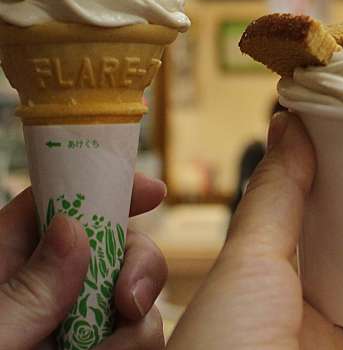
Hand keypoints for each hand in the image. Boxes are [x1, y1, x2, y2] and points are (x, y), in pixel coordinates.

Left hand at [0, 173, 168, 349]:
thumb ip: (26, 291)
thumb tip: (71, 228)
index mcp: (8, 266)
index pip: (58, 202)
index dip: (106, 184)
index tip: (153, 191)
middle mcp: (49, 290)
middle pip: (116, 243)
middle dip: (140, 263)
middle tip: (130, 302)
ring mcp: (77, 325)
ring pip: (138, 293)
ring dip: (138, 323)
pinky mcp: (102, 347)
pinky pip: (141, 337)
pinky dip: (138, 346)